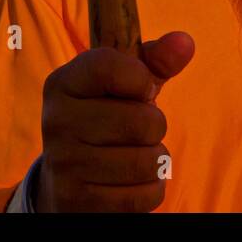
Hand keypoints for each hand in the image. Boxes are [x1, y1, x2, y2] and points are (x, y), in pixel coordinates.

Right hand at [34, 31, 194, 211]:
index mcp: (62, 84)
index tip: (142, 89)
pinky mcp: (79, 200)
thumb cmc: (103, 121)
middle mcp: (56, 121)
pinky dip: (149, 189)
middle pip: (143, 121)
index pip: (107, 66)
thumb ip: (153, 62)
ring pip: (148, 161)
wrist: (64, 181)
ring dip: (154, 160)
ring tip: (133, 155)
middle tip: (136, 131)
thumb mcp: (122, 87)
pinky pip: (144, 195)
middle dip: (155, 126)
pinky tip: (129, 182)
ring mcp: (65, 163)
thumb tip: (185, 41)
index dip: (140, 78)